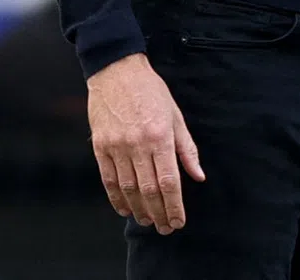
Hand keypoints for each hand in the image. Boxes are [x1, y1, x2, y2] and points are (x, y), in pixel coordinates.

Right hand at [88, 53, 204, 233]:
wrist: (117, 72)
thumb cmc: (151, 91)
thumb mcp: (175, 115)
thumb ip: (187, 148)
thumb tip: (198, 176)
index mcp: (160, 136)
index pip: (169, 181)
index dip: (175, 205)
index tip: (179, 221)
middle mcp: (138, 144)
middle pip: (149, 190)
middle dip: (159, 213)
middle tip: (165, 228)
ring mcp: (117, 147)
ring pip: (129, 189)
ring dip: (139, 210)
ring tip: (148, 221)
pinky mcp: (101, 147)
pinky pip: (109, 180)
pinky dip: (117, 199)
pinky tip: (125, 209)